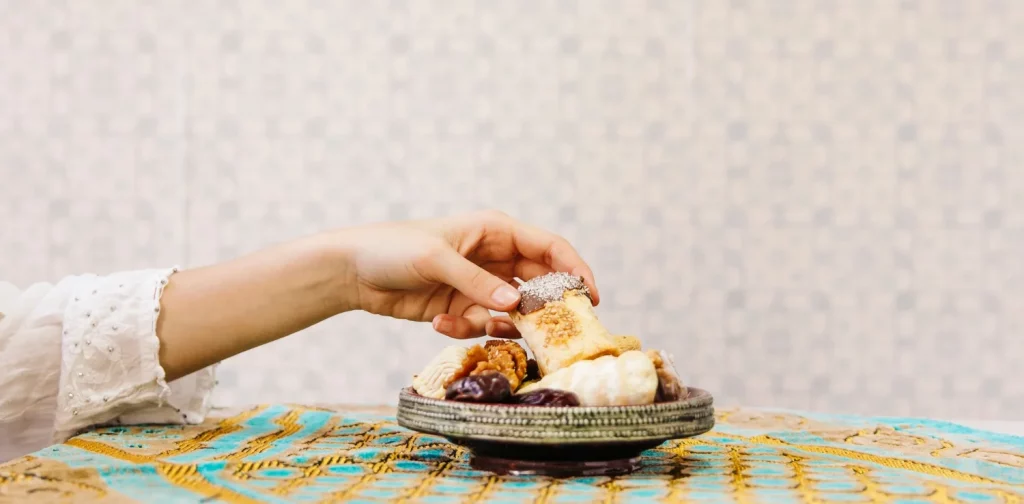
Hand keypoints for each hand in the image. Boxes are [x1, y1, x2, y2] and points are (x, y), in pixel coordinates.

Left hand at [337, 210, 598, 338]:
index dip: (575, 270)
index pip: (550, 248)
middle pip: (538, 285)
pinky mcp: (463, 308)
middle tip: (547, 334)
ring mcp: (480, 284)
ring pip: (512, 312)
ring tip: (474, 323)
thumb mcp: (436, 260)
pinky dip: (466, 329)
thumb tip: (516, 304)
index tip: (590, 299)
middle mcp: (494, 256)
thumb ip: (477, 282)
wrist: (352, 271)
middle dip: (541, 310)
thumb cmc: (392, 249)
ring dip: (498, 324)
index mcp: (496, 230)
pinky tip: (438, 322)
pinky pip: (483, 325)